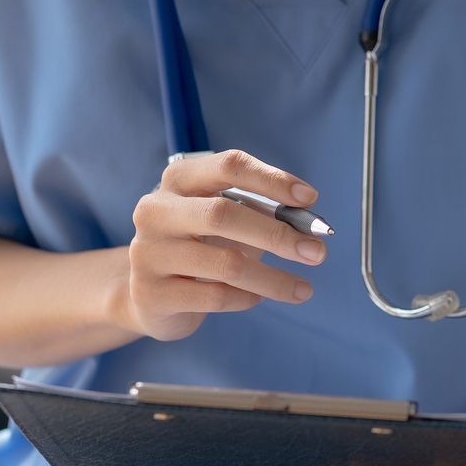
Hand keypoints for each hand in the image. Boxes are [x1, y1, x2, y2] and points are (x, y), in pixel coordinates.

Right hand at [127, 150, 326, 341]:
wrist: (148, 296)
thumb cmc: (199, 248)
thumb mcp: (226, 222)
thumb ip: (261, 214)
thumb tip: (309, 226)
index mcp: (178, 180)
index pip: (228, 166)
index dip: (272, 180)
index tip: (310, 199)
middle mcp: (156, 211)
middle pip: (223, 214)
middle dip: (278, 234)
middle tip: (317, 252)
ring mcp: (149, 252)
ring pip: (225, 264)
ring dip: (273, 278)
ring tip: (303, 289)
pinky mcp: (152, 294)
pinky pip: (215, 297)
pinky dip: (247, 298)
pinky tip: (258, 297)